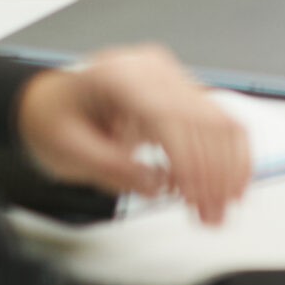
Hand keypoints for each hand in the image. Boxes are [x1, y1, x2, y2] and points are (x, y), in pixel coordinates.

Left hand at [15, 45, 249, 224]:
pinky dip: (229, 152)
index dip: (187, 160)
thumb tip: (158, 184)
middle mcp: (152, 70)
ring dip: (227, 167)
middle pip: (201, 117)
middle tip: (212, 215)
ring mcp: (170, 77)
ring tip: (221, 207)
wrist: (52, 102)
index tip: (193, 198)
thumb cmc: (55, 119)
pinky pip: (218, 119)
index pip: (168, 115)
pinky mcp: (181, 92)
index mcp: (119, 76)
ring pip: (219, 118)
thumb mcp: (68, 151)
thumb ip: (113, 168)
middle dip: (213, 172)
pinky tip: (231, 179)